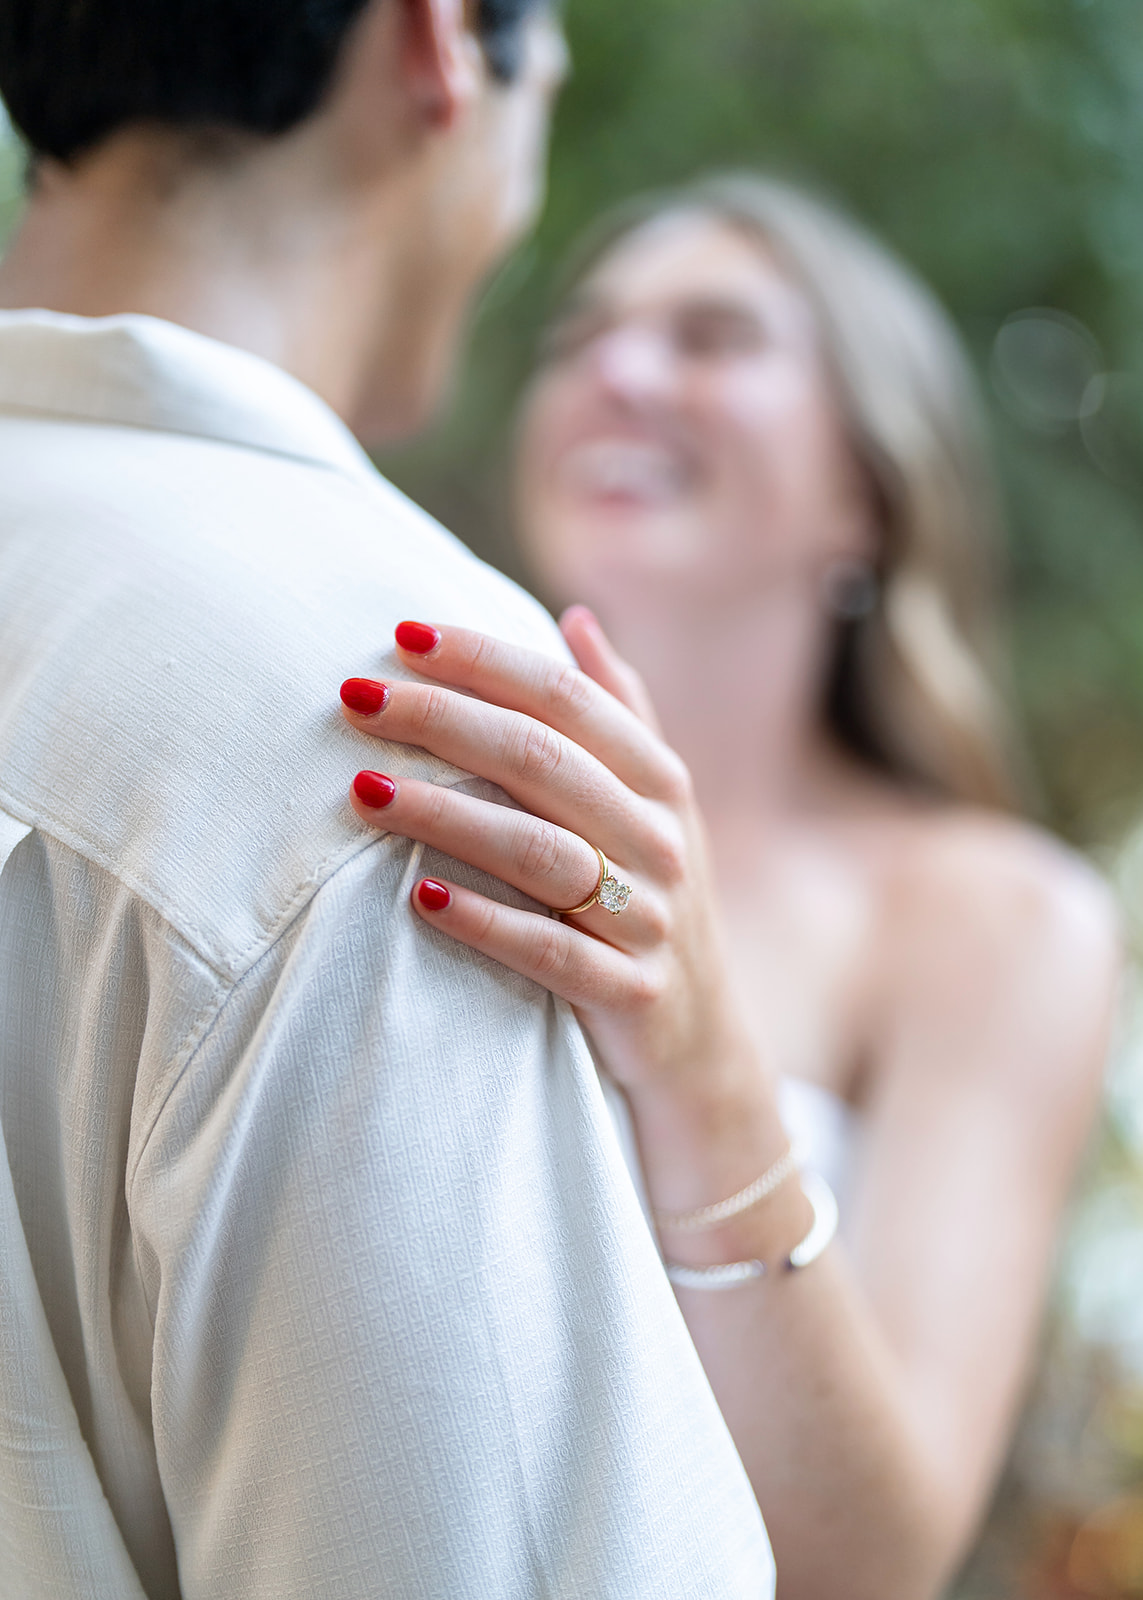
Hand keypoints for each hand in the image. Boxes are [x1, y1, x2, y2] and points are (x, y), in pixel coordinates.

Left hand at [339, 608, 762, 1116]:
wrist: (700, 1042)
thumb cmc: (649, 899)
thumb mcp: (653, 803)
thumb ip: (619, 710)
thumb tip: (575, 616)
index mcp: (659, 780)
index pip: (567, 698)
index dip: (486, 660)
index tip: (403, 633)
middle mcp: (659, 840)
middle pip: (543, 760)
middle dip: (443, 720)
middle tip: (355, 698)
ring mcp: (648, 919)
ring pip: (539, 851)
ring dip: (444, 814)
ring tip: (363, 792)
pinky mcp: (628, 992)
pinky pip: (547, 952)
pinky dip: (482, 921)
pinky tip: (416, 896)